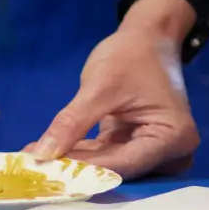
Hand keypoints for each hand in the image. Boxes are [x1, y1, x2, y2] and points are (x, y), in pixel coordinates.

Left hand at [27, 0, 199, 176]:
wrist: (147, 36)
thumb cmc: (132, 55)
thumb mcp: (100, 87)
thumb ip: (72, 123)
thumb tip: (41, 155)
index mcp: (174, 137)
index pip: (124, 164)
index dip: (85, 170)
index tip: (47, 173)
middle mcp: (171, 153)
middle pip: (118, 170)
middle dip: (77, 169)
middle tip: (35, 169)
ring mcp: (155, 152)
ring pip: (109, 167)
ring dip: (74, 163)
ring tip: (34, 159)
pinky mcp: (137, 147)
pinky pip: (107, 157)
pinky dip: (81, 154)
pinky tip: (49, 152)